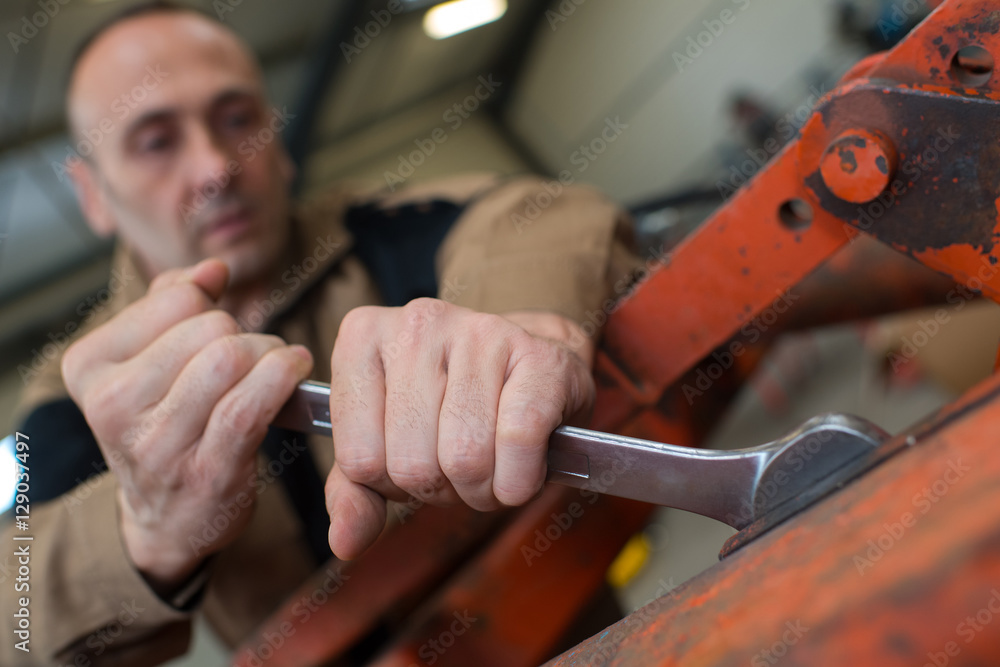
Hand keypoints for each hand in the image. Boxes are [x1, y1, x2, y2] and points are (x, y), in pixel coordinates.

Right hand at [62, 259, 312, 592]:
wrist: (167, 519)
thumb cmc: (166, 424)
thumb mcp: (150, 360)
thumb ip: (174, 302)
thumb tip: (214, 269)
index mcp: (91, 367)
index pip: (177, 299)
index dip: (211, 309)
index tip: (217, 334)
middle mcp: (113, 405)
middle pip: (210, 329)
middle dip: (246, 334)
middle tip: (256, 356)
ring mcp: (158, 444)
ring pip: (230, 360)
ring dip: (269, 354)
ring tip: (278, 365)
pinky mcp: (206, 471)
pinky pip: (250, 406)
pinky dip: (282, 377)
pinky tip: (295, 370)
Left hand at [325, 299, 594, 559]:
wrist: (536, 369)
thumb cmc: (453, 409)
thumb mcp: (390, 442)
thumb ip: (356, 490)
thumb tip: (346, 542)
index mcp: (362, 339)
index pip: (359, 459)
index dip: (392, 483)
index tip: (417, 457)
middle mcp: (416, 323)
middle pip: (412, 464)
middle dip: (442, 489)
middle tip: (461, 465)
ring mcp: (479, 331)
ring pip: (464, 457)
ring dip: (484, 489)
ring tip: (493, 463)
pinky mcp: (538, 355)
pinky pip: (517, 440)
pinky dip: (521, 478)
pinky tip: (524, 466)